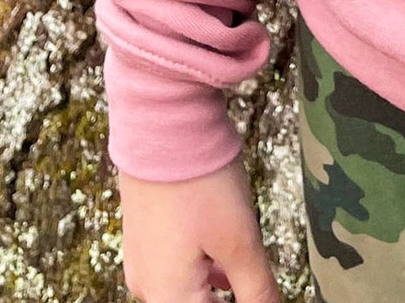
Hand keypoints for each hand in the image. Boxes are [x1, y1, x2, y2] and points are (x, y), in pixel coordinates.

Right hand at [120, 162, 282, 302]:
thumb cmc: (201, 183)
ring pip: (186, 290)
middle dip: (226, 297)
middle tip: (257, 283)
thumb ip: (258, 292)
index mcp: (168, 297)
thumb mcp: (240, 241)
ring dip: (217, 288)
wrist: (162, 120)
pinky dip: (204, 270)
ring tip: (244, 272)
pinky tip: (226, 260)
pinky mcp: (144, 234)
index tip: (262, 292)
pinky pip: (176, 267)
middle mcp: (147, 286)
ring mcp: (142, 259)